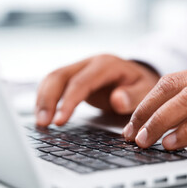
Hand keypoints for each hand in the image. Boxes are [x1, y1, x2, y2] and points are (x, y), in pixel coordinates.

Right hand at [35, 54, 159, 126]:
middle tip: (43, 124)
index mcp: (106, 65)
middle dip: (47, 99)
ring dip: (43, 100)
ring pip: (53, 79)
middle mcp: (89, 63)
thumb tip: (117, 100)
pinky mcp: (75, 77)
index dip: (68, 101)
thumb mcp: (145, 90)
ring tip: (40, 123)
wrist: (138, 75)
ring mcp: (80, 68)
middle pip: (59, 76)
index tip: (59, 121)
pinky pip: (55, 84)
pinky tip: (44, 115)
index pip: (81, 82)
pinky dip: (46, 99)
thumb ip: (134, 96)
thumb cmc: (142, 84)